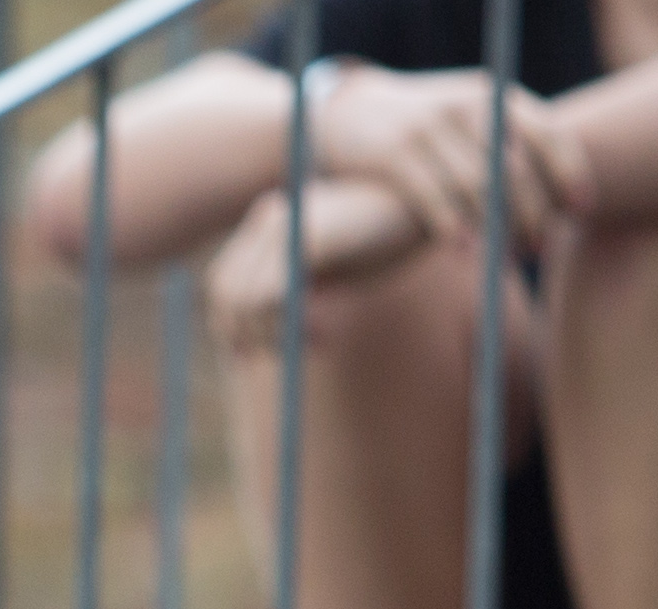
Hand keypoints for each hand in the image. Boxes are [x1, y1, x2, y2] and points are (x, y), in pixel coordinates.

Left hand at [202, 182, 434, 350]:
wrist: (432, 204)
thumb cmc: (391, 238)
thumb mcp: (341, 270)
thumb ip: (306, 294)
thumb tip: (270, 334)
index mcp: (274, 221)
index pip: (226, 281)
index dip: (232, 327)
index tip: (256, 355)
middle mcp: (273, 219)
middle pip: (227, 293)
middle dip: (249, 337)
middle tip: (290, 353)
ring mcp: (288, 226)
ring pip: (244, 300)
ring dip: (271, 337)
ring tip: (314, 342)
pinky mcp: (310, 240)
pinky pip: (272, 296)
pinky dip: (287, 328)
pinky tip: (322, 335)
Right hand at [309, 61, 591, 248]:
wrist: (352, 113)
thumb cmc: (428, 135)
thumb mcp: (472, 127)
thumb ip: (513, 151)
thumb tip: (567, 203)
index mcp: (494, 97)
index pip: (548, 132)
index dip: (570, 174)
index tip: (581, 211)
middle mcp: (466, 106)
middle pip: (516, 168)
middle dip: (533, 214)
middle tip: (539, 248)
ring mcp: (429, 127)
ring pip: (477, 186)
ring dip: (497, 229)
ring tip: (506, 258)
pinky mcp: (394, 153)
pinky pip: (433, 196)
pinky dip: (451, 226)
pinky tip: (462, 251)